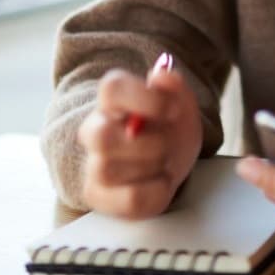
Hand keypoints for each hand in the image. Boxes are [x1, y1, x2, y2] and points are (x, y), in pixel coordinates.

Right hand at [76, 57, 202, 218]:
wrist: (168, 159)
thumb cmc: (169, 128)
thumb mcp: (179, 101)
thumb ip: (173, 85)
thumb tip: (161, 75)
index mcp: (113, 101)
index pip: (111, 89)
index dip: (145, 99)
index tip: (173, 110)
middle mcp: (95, 132)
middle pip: (102, 137)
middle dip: (148, 143)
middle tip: (168, 143)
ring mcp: (94, 166)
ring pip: (107, 170)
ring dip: (150, 167)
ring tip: (164, 162)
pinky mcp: (101, 196)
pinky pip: (128, 200)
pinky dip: (156, 192)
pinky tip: (161, 181)